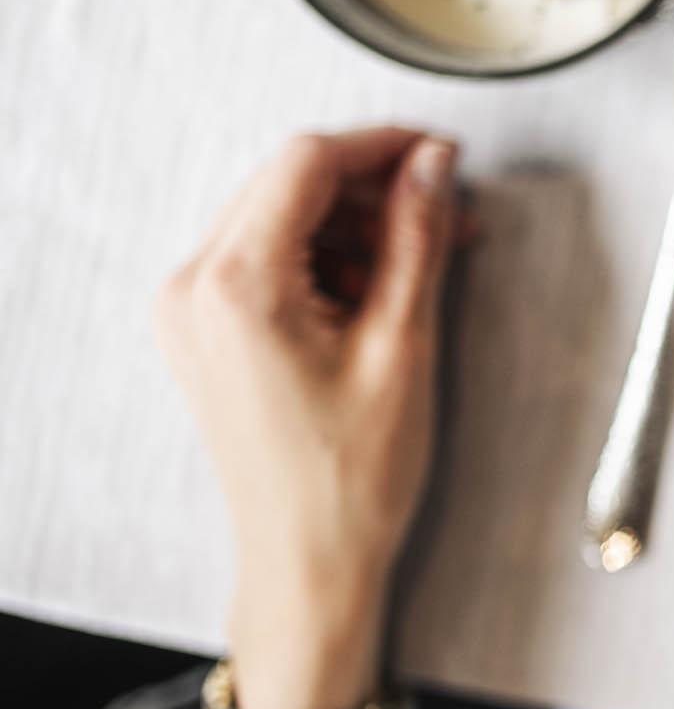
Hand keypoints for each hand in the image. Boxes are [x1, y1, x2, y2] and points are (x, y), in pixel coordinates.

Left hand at [157, 129, 458, 708]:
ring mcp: (190, 310)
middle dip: (373, 188)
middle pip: (288, 183)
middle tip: (447, 212)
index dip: (383, 148)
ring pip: (279, 216)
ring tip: (424, 260)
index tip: (442, 156)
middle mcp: (194, 288)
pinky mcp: (205, 331)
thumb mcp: (404, 345)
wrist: (309, 559)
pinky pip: (265, 259)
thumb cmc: (352, 478)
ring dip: (354, 224)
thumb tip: (432, 165)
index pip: (306, 164)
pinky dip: (325, 258)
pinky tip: (380, 291)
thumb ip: (416, 238)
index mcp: (236, 286)